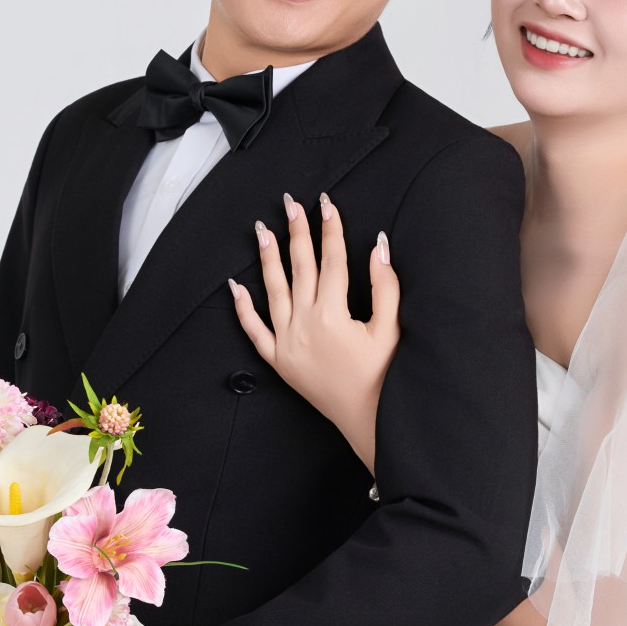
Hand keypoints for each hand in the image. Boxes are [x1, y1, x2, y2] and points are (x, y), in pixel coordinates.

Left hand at [229, 193, 399, 471]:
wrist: (367, 421)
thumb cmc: (383, 379)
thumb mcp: (391, 331)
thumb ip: (385, 287)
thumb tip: (378, 246)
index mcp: (334, 316)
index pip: (332, 261)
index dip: (330, 230)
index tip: (326, 205)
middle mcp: (305, 325)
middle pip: (300, 268)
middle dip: (296, 232)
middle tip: (290, 204)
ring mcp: (287, 343)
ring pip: (273, 291)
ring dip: (267, 258)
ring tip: (262, 231)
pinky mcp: (279, 361)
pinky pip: (254, 331)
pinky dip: (243, 308)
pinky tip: (235, 287)